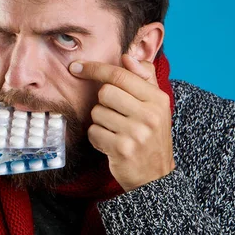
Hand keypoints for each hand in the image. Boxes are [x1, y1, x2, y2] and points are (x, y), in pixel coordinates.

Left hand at [69, 54, 174, 191]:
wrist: (155, 177)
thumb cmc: (151, 136)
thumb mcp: (156, 106)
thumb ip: (144, 78)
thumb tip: (127, 56)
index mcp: (158, 99)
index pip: (120, 75)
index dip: (95, 68)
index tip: (77, 66)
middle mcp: (149, 114)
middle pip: (105, 92)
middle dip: (103, 102)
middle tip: (115, 115)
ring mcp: (136, 133)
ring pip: (97, 113)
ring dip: (100, 122)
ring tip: (116, 132)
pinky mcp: (122, 149)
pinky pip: (93, 132)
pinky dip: (97, 138)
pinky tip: (110, 144)